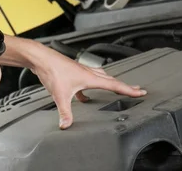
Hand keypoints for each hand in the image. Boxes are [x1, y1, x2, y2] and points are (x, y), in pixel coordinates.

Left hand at [30, 46, 146, 129]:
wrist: (41, 58)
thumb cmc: (51, 70)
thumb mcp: (59, 95)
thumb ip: (65, 112)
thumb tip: (66, 124)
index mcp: (90, 78)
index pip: (114, 85)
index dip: (128, 90)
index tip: (140, 92)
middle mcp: (87, 72)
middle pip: (111, 80)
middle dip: (124, 86)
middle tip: (135, 89)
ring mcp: (80, 71)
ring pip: (100, 77)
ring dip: (109, 83)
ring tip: (115, 89)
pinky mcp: (72, 71)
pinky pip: (86, 80)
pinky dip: (89, 88)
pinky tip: (83, 96)